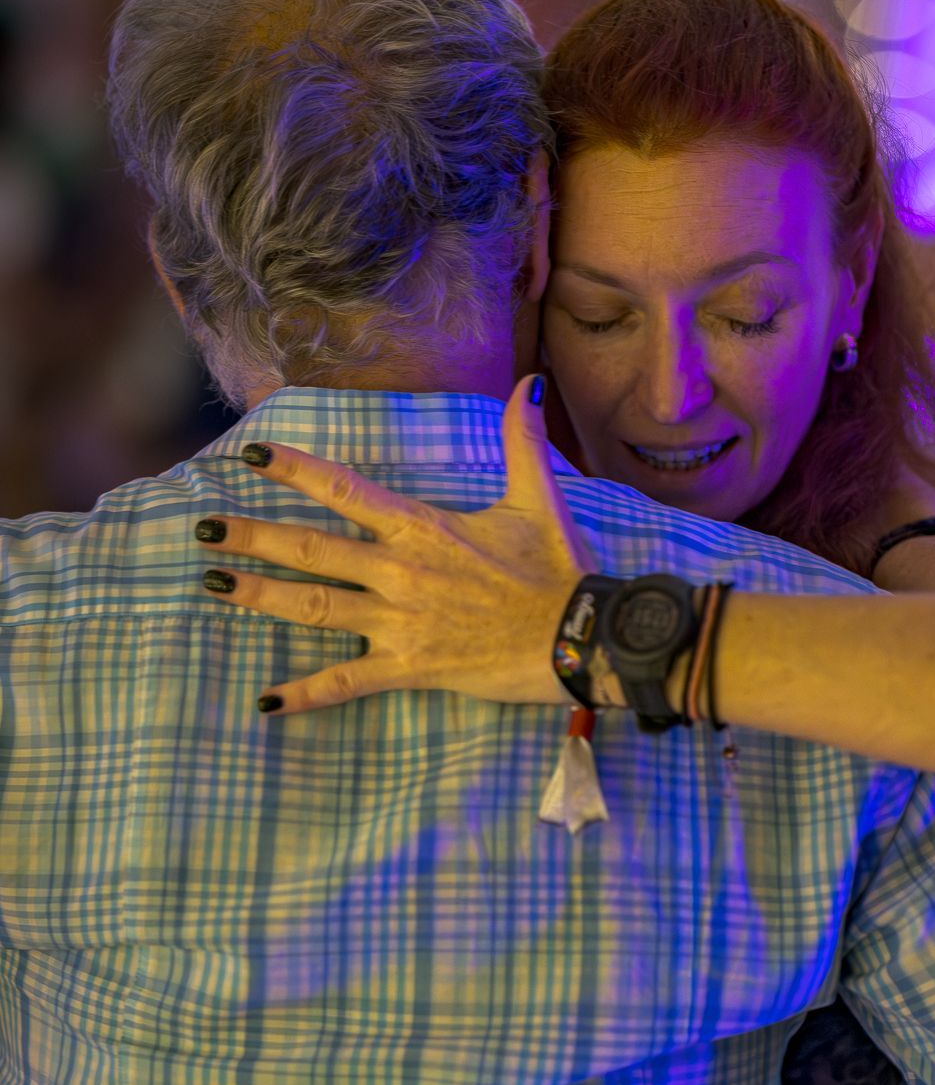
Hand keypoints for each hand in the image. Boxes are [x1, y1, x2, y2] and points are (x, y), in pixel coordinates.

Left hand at [195, 375, 597, 716]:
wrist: (584, 638)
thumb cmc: (562, 570)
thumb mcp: (541, 498)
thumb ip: (523, 440)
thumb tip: (530, 383)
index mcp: (423, 528)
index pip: (344, 490)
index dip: (293, 471)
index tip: (249, 456)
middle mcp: (401, 572)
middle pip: (310, 549)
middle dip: (251, 538)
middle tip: (201, 530)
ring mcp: (401, 622)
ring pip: (314, 608)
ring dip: (259, 597)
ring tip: (212, 587)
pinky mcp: (412, 667)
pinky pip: (348, 682)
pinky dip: (306, 693)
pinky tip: (266, 700)